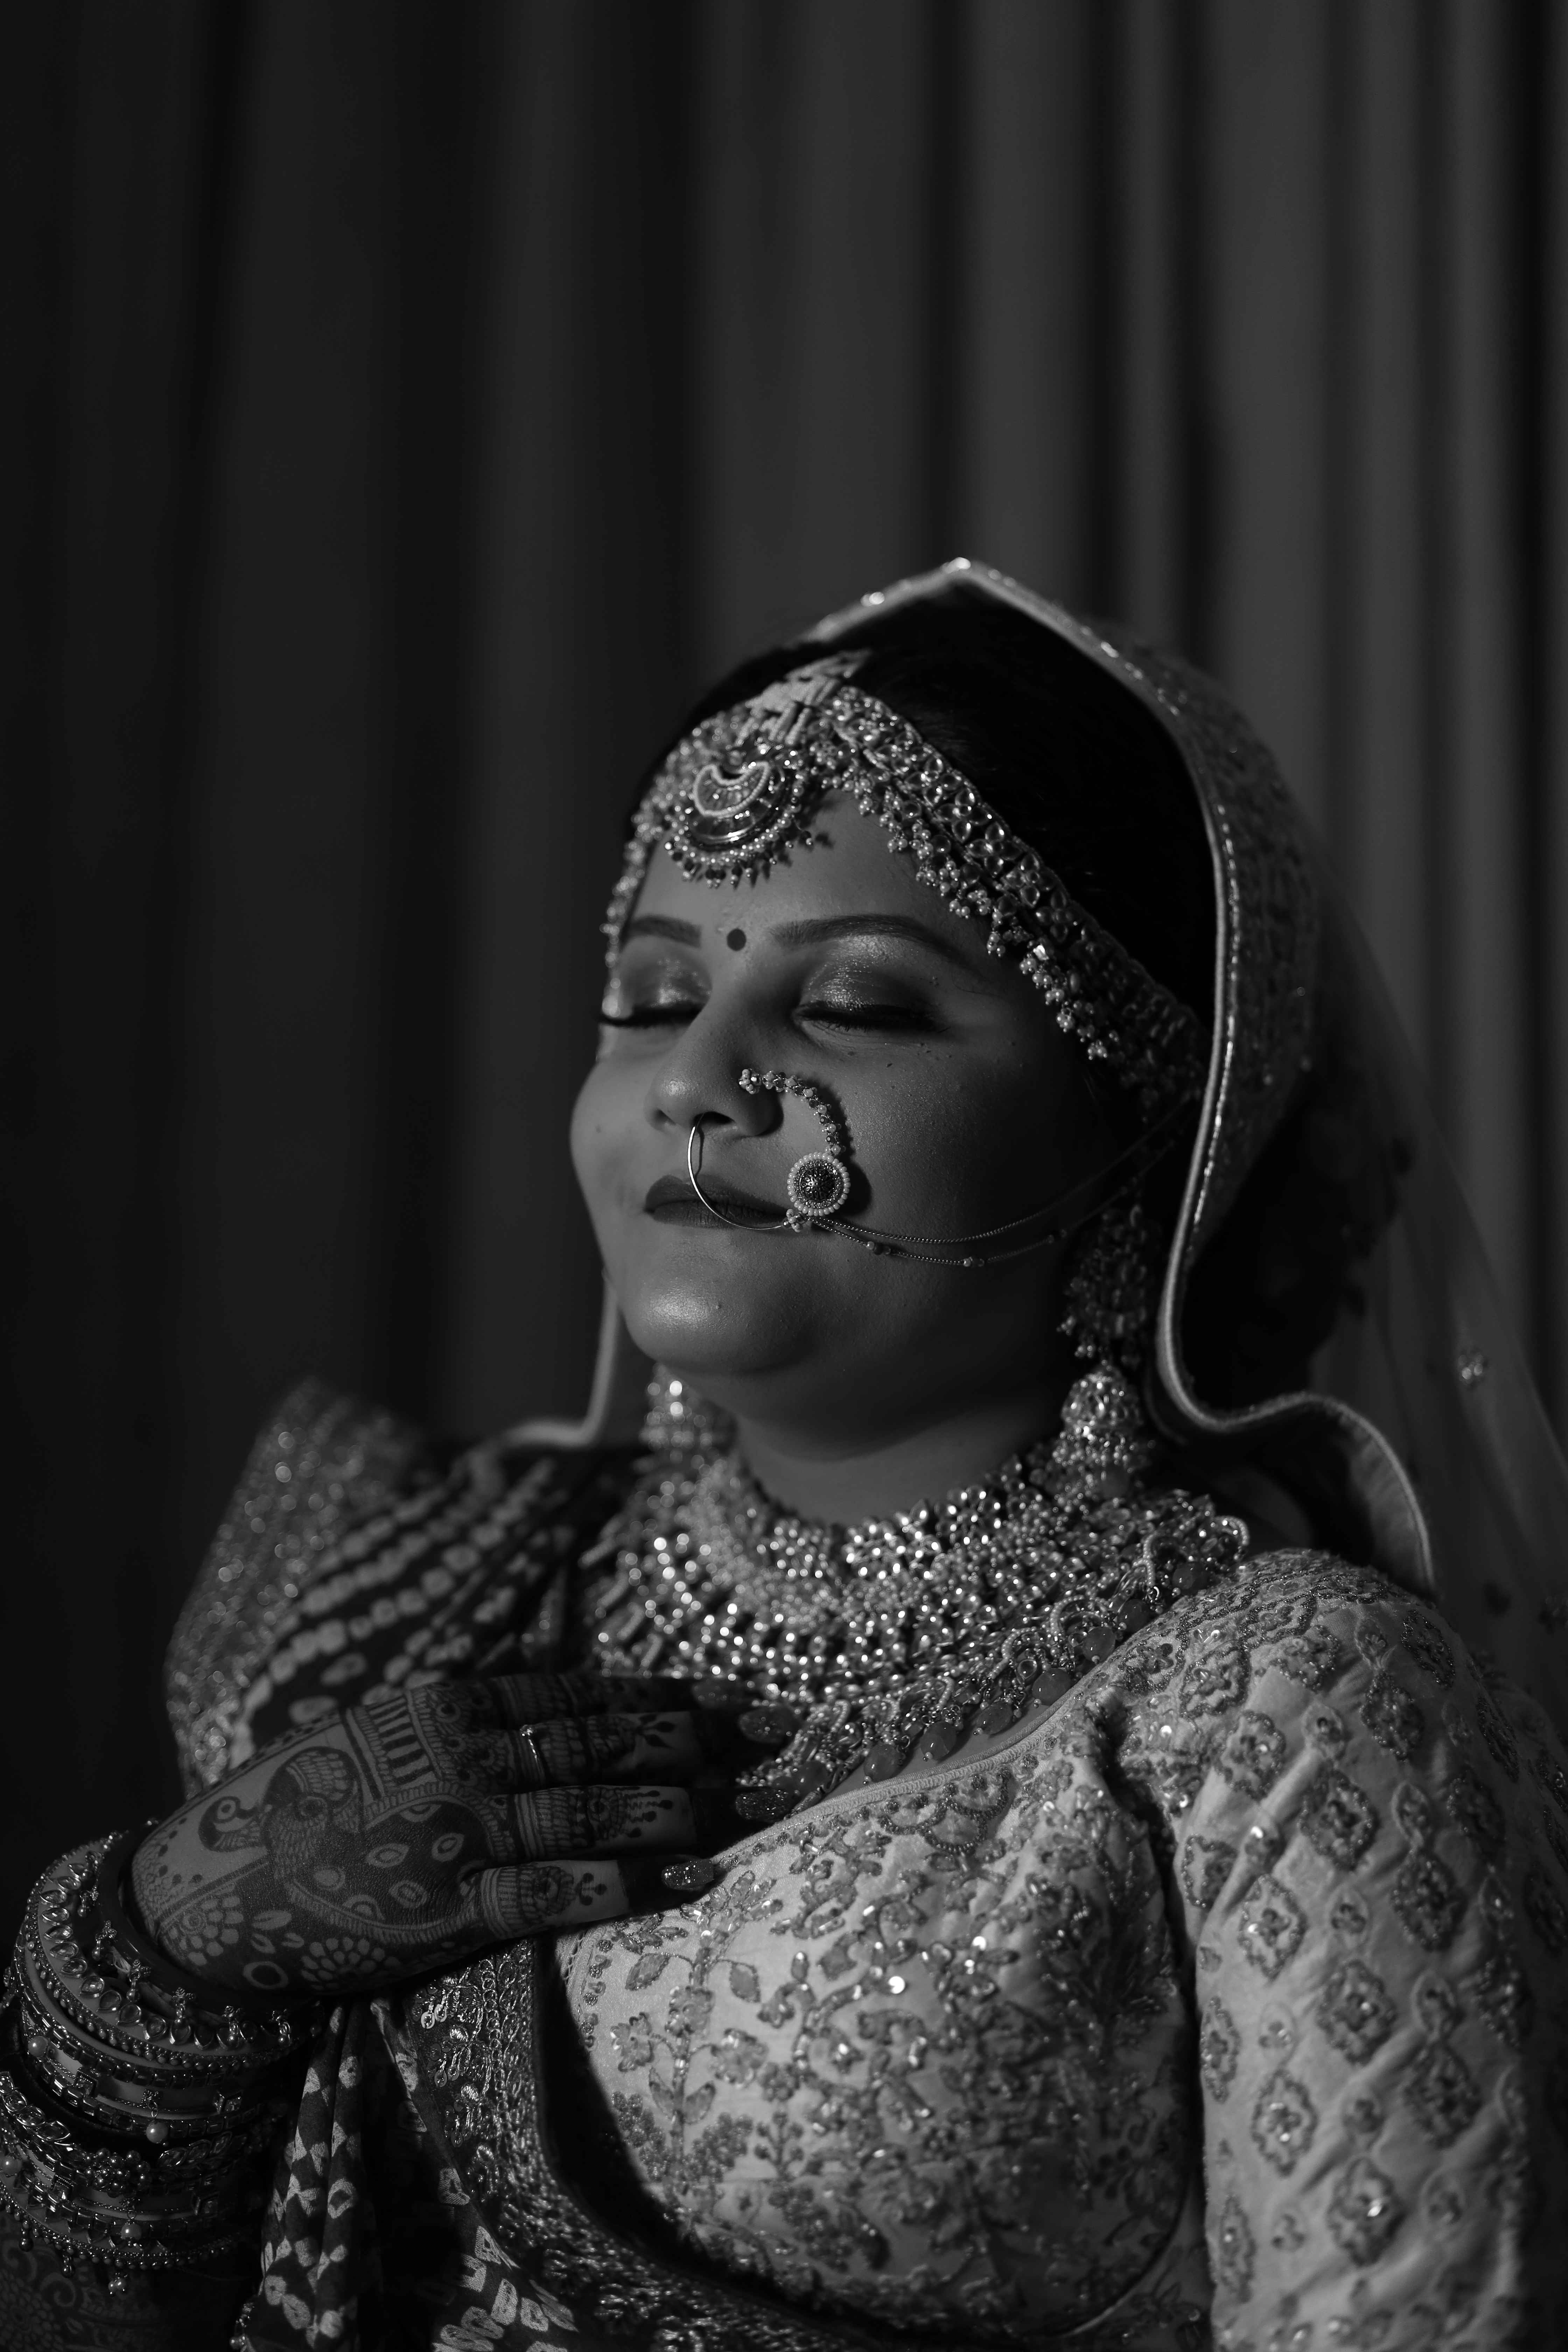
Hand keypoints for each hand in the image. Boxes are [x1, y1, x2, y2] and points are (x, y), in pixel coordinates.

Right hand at [128, 1671, 792, 1997]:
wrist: (217, 1885)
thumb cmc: (308, 1802)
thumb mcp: (387, 1728)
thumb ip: (471, 1713)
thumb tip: (553, 1678)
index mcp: (448, 1706)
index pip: (584, 1696)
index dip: (669, 1699)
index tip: (738, 1698)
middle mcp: (462, 1758)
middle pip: (606, 1746)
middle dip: (703, 1743)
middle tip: (782, 1740)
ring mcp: (458, 1831)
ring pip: (597, 1811)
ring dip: (686, 1806)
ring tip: (756, 1804)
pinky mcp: (450, 1908)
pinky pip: (561, 1889)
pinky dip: (632, 1880)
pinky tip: (693, 1876)